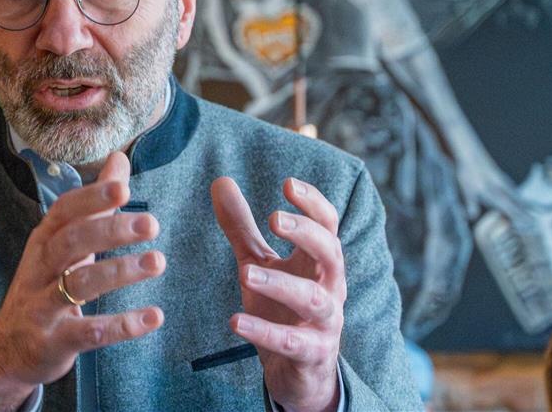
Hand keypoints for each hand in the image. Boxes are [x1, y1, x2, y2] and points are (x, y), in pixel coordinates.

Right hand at [0, 152, 165, 410]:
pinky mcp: (54, 341)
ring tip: (157, 262)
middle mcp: (39, 268)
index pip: (64, 211)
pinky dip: (122, 326)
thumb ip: (95, 203)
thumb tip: (119, 158)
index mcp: (45, 240)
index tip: (123, 188)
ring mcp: (43, 306)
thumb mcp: (65, 242)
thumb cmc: (46, 284)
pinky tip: (154, 317)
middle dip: (110, 230)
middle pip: (71, 242)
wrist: (7, 348)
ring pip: (78, 284)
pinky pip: (89, 332)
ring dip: (119, 272)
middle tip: (152, 223)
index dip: (91, 198)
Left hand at [212, 177, 345, 411]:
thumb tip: (221, 181)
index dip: (313, 203)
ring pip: (312, 299)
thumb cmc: (281, 307)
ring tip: (245, 273)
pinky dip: (264, 332)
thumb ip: (242, 226)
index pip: (327, 225)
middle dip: (306, 233)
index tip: (287, 183)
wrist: (298, 371)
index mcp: (318, 262)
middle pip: (331, 254)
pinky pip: (291, 342)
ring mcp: (324, 323)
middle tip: (274, 217)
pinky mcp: (310, 354)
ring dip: (280, 283)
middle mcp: (329, 288)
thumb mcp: (258, 262)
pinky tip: (235, 321)